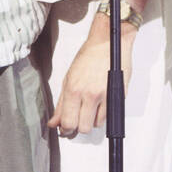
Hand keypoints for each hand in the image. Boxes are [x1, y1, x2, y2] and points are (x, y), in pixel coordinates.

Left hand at [48, 14, 134, 136]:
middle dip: (78, 127)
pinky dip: (102, 115)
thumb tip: (54, 122)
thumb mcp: (69, 78)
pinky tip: (99, 105)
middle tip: (77, 120)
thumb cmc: (89, 56)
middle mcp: (89, 94)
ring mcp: (104, 96)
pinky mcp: (117, 96)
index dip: (65, 129)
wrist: (108, 42)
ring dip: (91, 120)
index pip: (68, 122)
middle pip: (82, 128)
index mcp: (74, 89)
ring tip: (89, 108)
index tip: (65, 128)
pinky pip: (108, 117)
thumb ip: (61, 103)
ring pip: (96, 125)